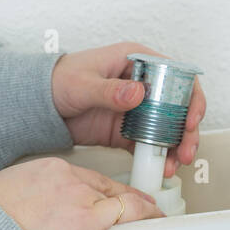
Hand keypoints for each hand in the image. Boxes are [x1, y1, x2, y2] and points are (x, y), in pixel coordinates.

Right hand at [0, 157, 179, 229]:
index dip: (112, 189)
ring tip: (160, 224)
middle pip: (117, 192)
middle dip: (137, 201)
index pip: (96, 178)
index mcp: (58, 170)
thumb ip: (40, 186)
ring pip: (129, 213)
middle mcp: (77, 190)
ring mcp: (84, 218)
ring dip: (148, 218)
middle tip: (148, 208)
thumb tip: (46, 199)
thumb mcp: (16, 182)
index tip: (118, 194)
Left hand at [51, 42, 205, 179]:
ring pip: (169, 129)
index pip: (177, 76)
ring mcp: (137, 110)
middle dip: (188, 130)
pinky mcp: (127, 131)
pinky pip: (149, 145)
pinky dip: (158, 157)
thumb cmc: (57, 80)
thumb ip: (109, 89)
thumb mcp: (82, 82)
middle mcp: (142, 86)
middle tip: (186, 149)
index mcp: (137, 62)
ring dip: (176, 147)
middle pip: (179, 107)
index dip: (190, 97)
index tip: (191, 119)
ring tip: (175, 164)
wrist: (39, 104)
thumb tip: (137, 93)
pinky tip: (161, 167)